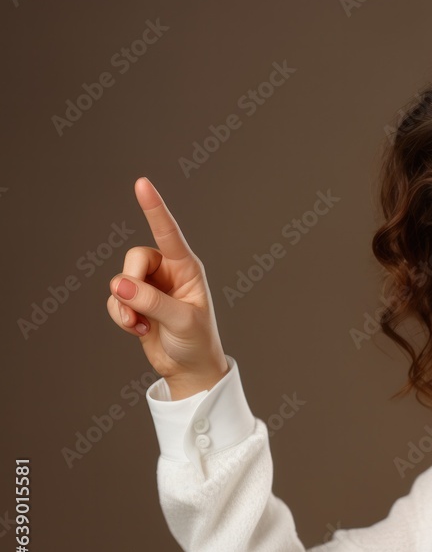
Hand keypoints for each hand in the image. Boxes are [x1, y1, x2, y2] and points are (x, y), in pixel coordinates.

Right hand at [107, 177, 228, 396]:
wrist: (189, 368)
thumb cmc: (197, 341)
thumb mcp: (182, 320)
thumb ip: (153, 301)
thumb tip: (121, 285)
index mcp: (187, 268)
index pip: (168, 232)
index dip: (154, 208)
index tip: (142, 183)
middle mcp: (167, 272)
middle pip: (134, 259)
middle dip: (131, 283)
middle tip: (139, 308)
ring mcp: (150, 287)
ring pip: (120, 281)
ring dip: (125, 306)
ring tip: (142, 325)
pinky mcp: (136, 302)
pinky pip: (115, 300)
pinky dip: (121, 317)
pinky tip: (139, 330)